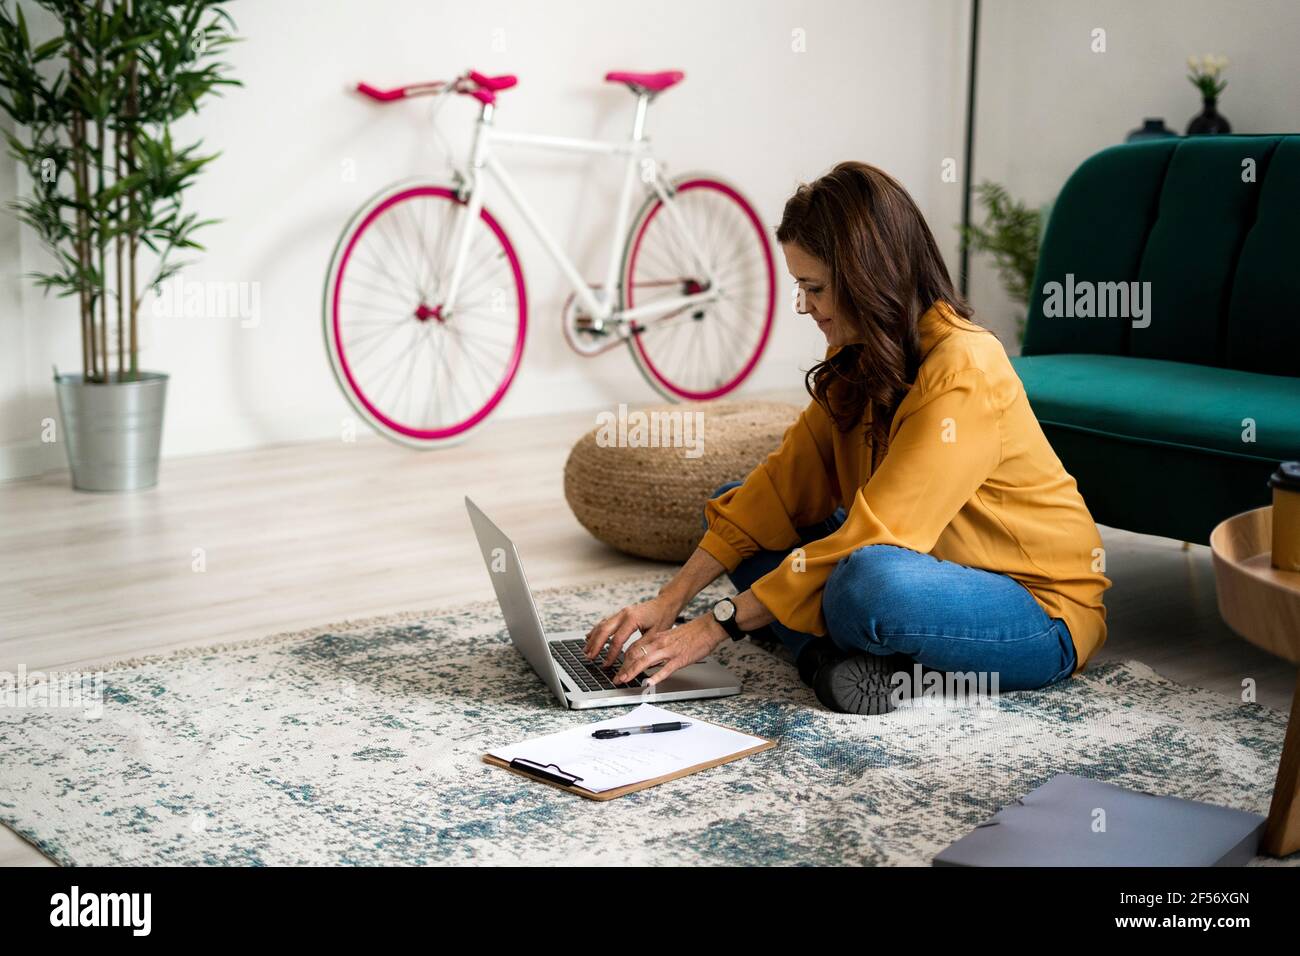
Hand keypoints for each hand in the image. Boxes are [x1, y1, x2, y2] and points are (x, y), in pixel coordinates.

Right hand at [584, 595, 679, 668]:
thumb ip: (641, 646)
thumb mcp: (655, 634)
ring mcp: (621, 612)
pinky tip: (589, 637)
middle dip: (595, 645)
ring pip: (602, 625)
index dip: (611, 654)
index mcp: (632, 619)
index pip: (617, 640)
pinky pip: (605, 622)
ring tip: (586, 651)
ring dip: (593, 638)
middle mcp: (624, 614)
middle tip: (589, 658)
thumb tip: (628, 659)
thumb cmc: (663, 618)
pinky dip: (596, 631)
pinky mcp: (621, 614)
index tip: (607, 664)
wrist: (665, 603)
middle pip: (604, 630)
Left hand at [612, 614, 727, 686]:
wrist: (708, 627)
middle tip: (617, 679)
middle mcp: (659, 643)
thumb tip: (647, 659)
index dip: (622, 660)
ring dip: (633, 672)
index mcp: (656, 637)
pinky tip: (649, 683)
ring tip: (625, 680)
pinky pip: (665, 669)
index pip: (633, 649)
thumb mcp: (669, 637)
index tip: (617, 670)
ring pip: (646, 661)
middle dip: (623, 668)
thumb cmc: (691, 633)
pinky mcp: (680, 659)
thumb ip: (657, 647)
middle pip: (635, 655)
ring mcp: (669, 651)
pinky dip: (656, 676)